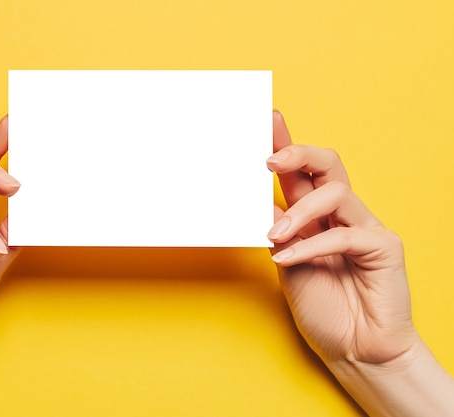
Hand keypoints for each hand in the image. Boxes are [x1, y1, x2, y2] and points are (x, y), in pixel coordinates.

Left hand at [266, 111, 416, 364]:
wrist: (353, 350)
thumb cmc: (322, 307)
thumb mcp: (286, 263)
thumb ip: (277, 230)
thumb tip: (253, 199)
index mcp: (315, 217)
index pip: (300, 172)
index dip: (285, 145)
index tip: (266, 121)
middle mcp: (340, 216)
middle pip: (327, 165)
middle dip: (298, 153)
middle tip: (268, 159)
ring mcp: (365, 227)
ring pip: (335, 193)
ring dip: (299, 212)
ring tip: (274, 236)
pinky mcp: (384, 247)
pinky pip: (345, 234)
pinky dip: (310, 246)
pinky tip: (287, 258)